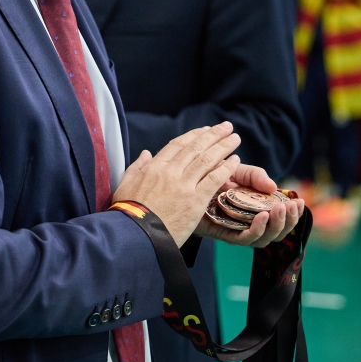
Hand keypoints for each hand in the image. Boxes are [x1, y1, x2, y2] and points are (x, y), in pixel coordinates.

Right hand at [112, 123, 240, 246]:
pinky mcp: (195, 201)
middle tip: (227, 127)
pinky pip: (214, 180)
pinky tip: (235, 160)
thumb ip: (136, 167)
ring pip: (207, 160)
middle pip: (195, 148)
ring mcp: (183, 186)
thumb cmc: (127, 213)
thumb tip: (145, 154)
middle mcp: (170, 172)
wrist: (135, 235)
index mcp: (154, 167)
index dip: (193, 135)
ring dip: (223, 147)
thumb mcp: (125, 185)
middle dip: (213, 135)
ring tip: (236, 139)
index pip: (177, 145)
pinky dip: (226, 168)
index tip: (205, 129)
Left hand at [196, 163, 304, 248]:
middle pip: (275, 233)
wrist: (185, 179)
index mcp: (257, 209)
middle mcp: (248, 223)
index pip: (281, 220)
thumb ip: (255, 176)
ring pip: (261, 239)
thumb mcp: (237, 170)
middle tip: (289, 207)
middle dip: (287, 222)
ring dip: (274, 226)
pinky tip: (261, 217)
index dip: (293, 215)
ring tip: (277, 211)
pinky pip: (241, 239)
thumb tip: (273, 187)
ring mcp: (236, 230)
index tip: (300, 202)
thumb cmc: (212, 176)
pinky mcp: (221, 233)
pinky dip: (254, 230)